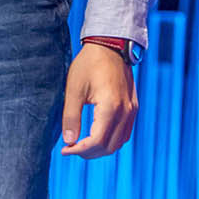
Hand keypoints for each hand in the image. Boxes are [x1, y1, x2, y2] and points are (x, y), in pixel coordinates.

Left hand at [60, 43, 137, 157]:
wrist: (110, 45)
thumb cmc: (89, 64)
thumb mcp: (74, 89)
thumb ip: (71, 117)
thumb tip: (69, 141)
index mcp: (111, 107)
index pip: (97, 141)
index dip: (80, 150)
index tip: (65, 149)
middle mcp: (125, 112)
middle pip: (109, 146)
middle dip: (89, 152)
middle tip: (71, 148)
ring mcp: (132, 110)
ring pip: (118, 142)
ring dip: (100, 148)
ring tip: (82, 144)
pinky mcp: (133, 107)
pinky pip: (124, 132)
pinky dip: (111, 139)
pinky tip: (96, 136)